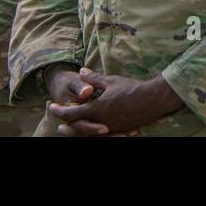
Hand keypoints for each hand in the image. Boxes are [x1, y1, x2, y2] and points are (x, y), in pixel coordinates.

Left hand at [48, 69, 182, 135]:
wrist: (153, 99)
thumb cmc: (132, 88)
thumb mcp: (111, 81)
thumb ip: (94, 79)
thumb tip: (81, 71)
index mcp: (96, 110)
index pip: (71, 113)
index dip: (59, 110)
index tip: (51, 106)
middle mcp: (101, 122)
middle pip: (77, 128)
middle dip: (66, 127)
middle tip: (59, 125)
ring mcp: (110, 128)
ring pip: (89, 134)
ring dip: (79, 130)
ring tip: (73, 128)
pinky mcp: (119, 130)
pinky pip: (102, 134)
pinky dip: (94, 132)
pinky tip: (94, 127)